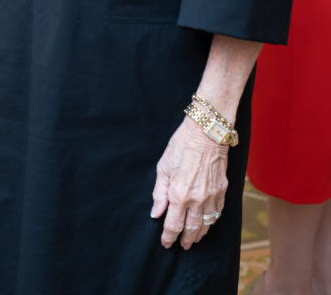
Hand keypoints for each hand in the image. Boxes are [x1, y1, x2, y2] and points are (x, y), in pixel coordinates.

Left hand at [150, 118, 227, 249]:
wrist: (206, 132)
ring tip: (194, 240)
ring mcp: (212, 196)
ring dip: (199, 235)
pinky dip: (212, 222)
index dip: (168, 237)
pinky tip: (207, 223)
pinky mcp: (223, 191)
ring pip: (206, 224)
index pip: (173, 225)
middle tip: (181, 246)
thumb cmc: (181, 146)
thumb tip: (156, 213)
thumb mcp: (163, 167)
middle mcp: (197, 199)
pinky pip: (218, 213)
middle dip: (185, 240)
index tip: (165, 242)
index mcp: (179, 194)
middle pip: (191, 230)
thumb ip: (159, 193)